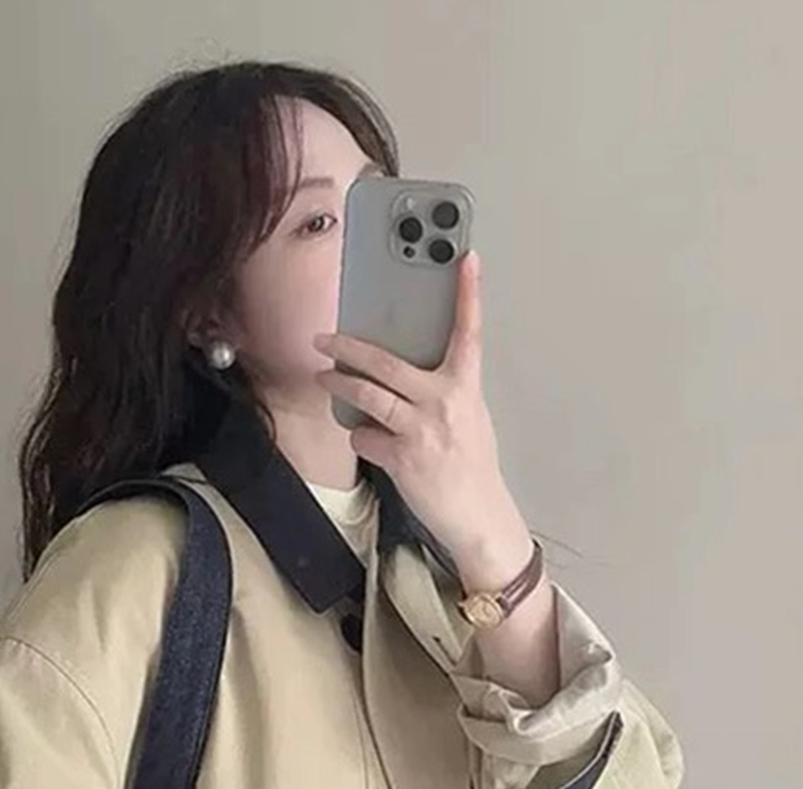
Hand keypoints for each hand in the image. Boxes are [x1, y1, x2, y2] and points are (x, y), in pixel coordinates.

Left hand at [311, 251, 530, 576]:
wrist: (477, 515)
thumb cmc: (473, 467)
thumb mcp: (471, 417)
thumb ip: (446, 390)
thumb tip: (412, 372)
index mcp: (465, 388)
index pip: (469, 332)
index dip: (468, 294)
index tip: (466, 259)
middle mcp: (443, 404)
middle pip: (387, 363)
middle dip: (350, 347)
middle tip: (326, 338)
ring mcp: (420, 431)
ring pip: (367, 396)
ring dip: (339, 384)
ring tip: (325, 376)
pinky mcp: (402, 459)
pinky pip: (366, 438)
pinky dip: (361, 438)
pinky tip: (369, 442)